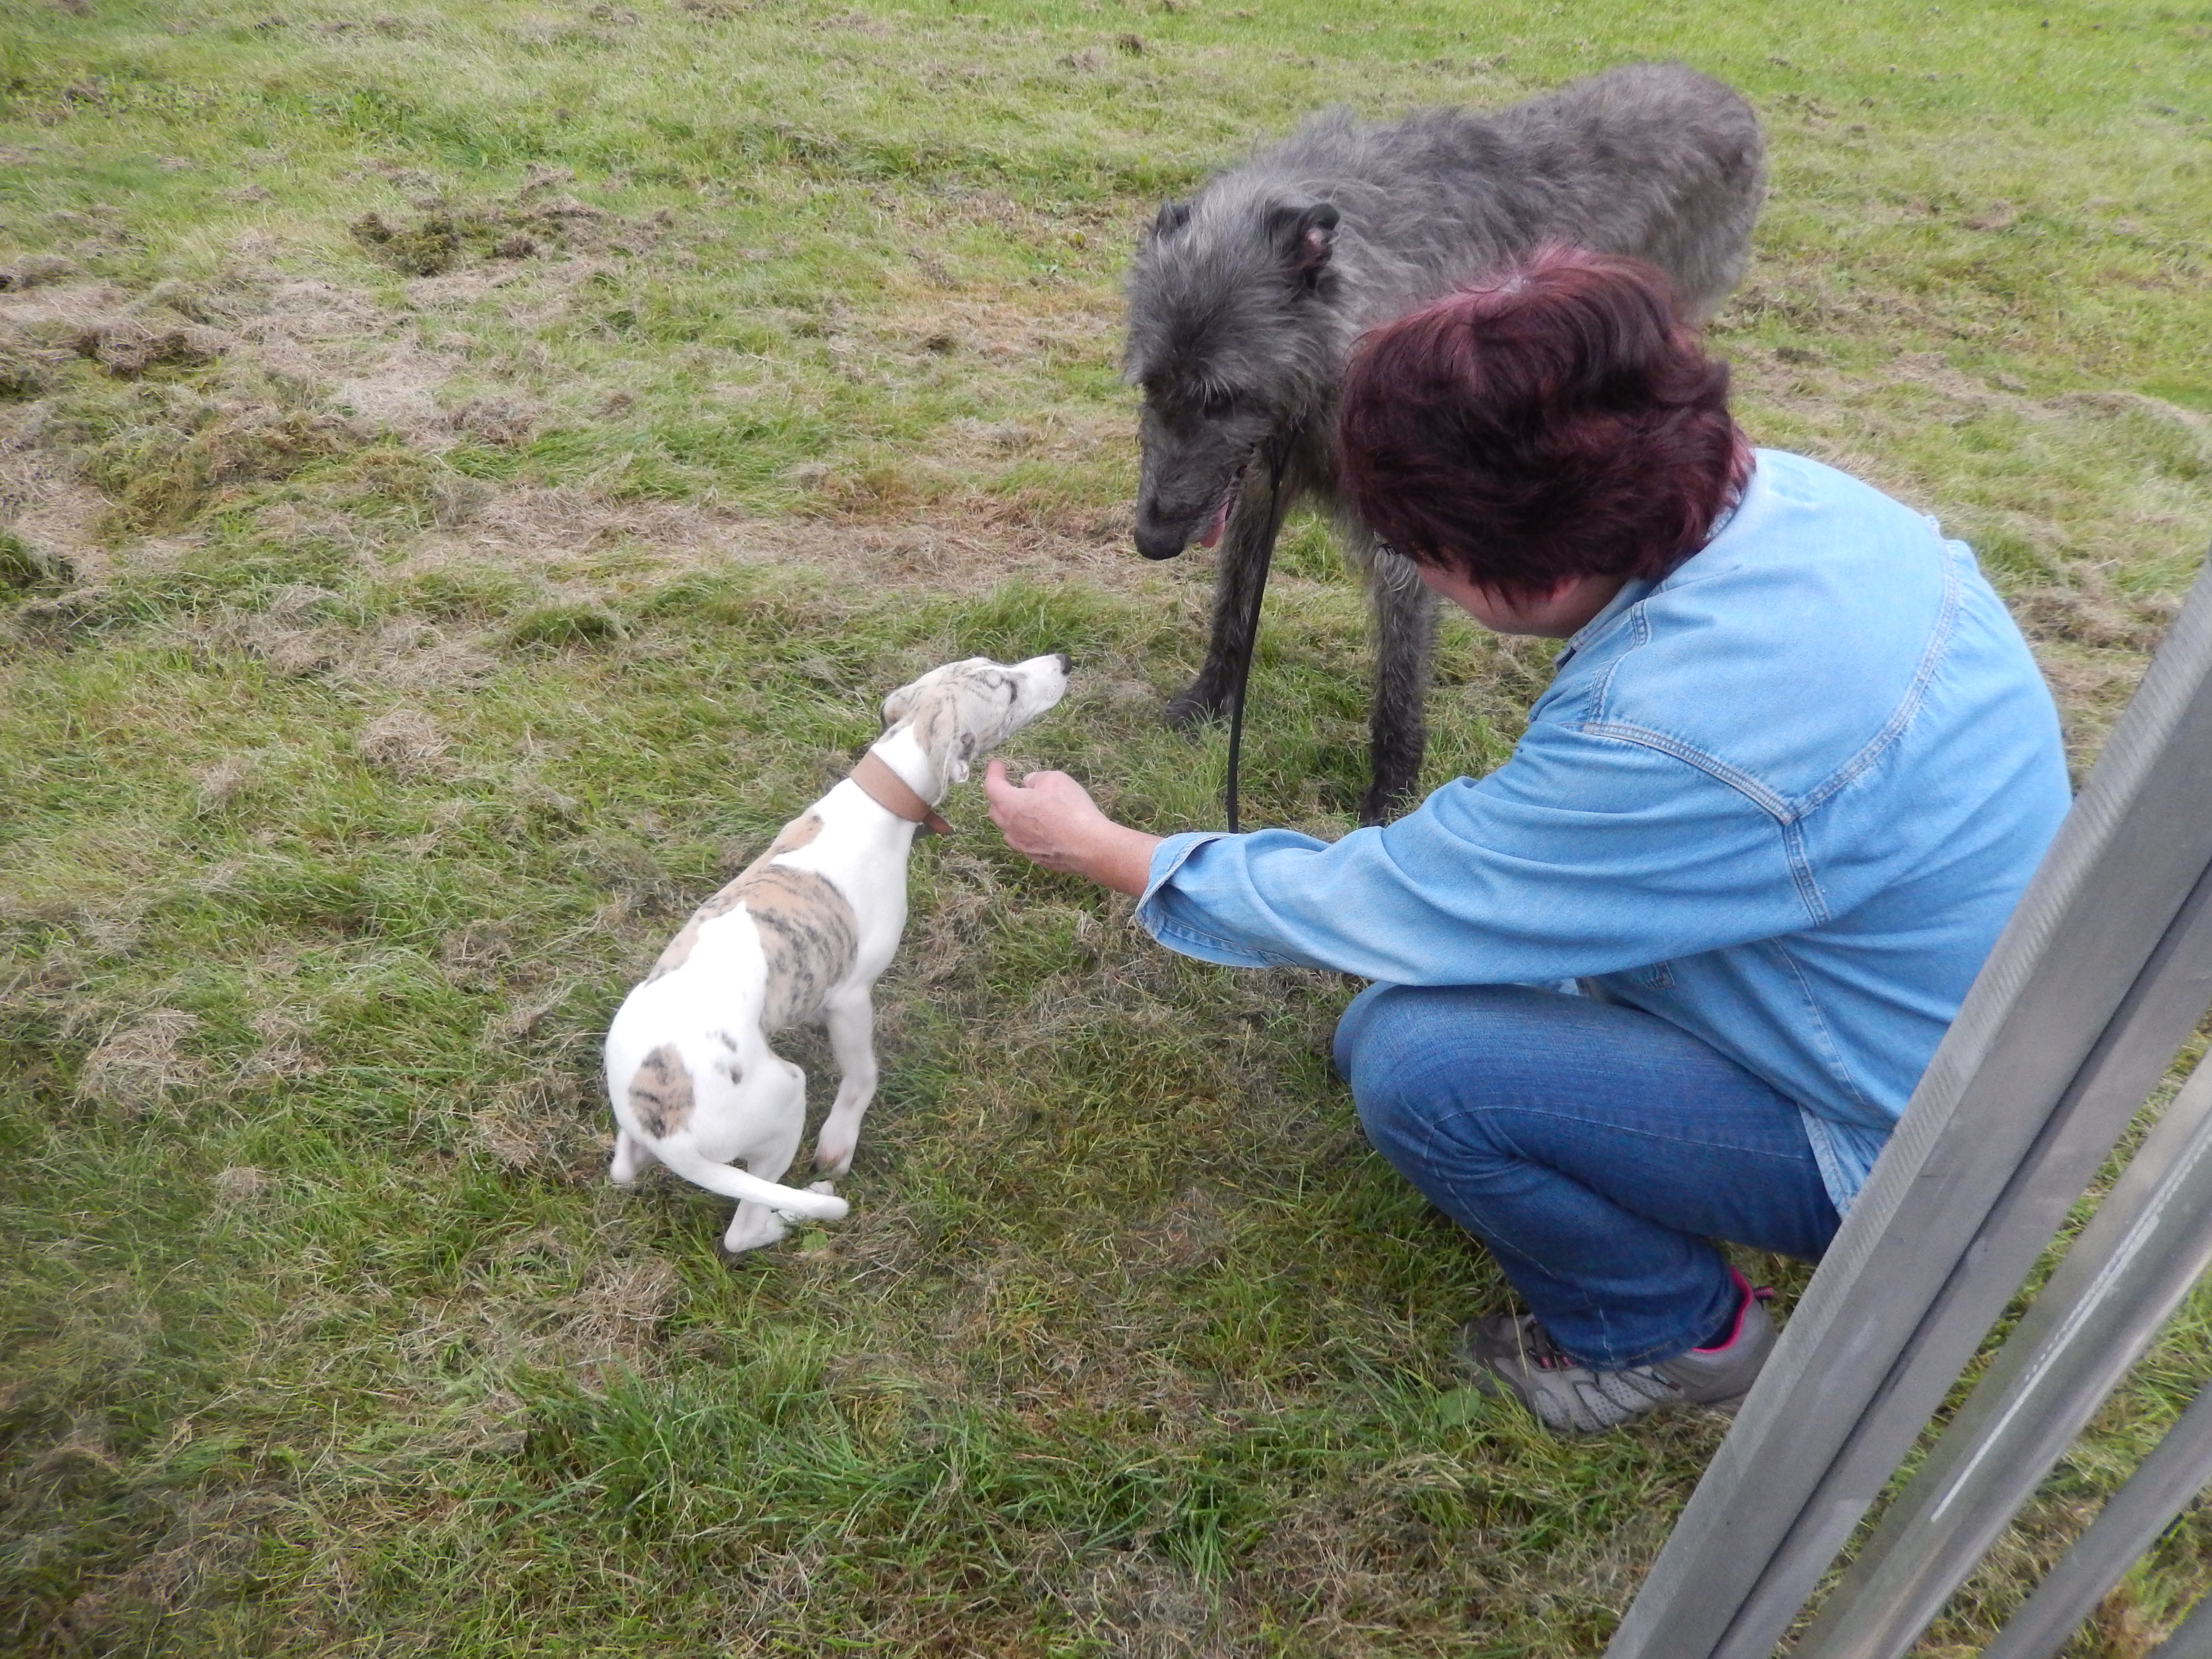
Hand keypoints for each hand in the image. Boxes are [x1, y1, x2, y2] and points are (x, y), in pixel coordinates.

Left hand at [984, 762, 1161, 895]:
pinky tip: (1037, 829)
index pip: (992, 786)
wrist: (1088, 845)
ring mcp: (1023, 846)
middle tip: (1008, 786)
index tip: (997, 764)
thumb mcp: (1054, 780)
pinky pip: (1024, 842)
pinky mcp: (1037, 858)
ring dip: (1011, 817)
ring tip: (1022, 809)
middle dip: (999, 796)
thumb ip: (1036, 779)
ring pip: (1009, 829)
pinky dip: (1025, 831)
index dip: (993, 773)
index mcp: (1010, 805)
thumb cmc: (1069, 807)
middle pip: (996, 810)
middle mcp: (1011, 827)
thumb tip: (1028, 784)